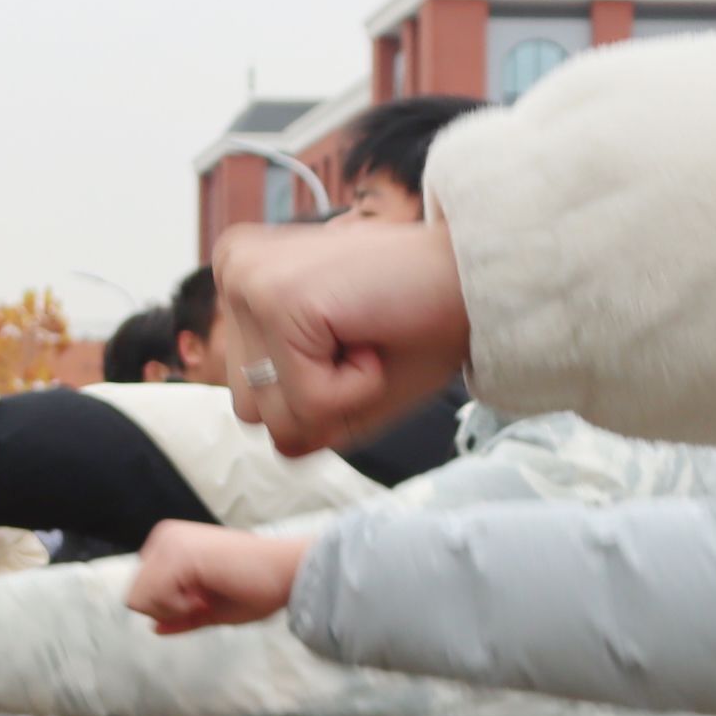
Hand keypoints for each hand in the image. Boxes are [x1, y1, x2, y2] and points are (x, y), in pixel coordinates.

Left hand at [125, 520, 308, 632]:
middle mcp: (166, 537)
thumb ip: (181, 616)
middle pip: (135, 596)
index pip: (141, 591)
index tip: (203, 597)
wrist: (288, 572)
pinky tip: (206, 595)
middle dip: (168, 610)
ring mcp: (170, 543)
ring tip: (206, 595)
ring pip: (139, 599)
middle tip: (205, 598)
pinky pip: (155, 598)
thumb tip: (154, 628)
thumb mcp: (211, 608)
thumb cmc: (258, 588)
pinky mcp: (179, 554)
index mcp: (172, 544)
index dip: (170, 607)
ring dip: (174, 609)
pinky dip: (180, 608)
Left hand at [216, 208, 472, 455]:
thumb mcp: (348, 387)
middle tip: (364, 336)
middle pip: (252, 409)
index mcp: (245, 283)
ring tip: (365, 333)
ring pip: (272, 414)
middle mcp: (235, 271)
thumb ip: (300, 419)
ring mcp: (247, 280)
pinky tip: (371, 334)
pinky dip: (352, 390)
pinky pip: (304, 403)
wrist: (480, 278)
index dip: (320, 393)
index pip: (254, 399)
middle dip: (319, 398)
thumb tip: (280, 444)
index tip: (358, 336)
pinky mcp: (274, 296)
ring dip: (335, 395)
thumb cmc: (422, 323)